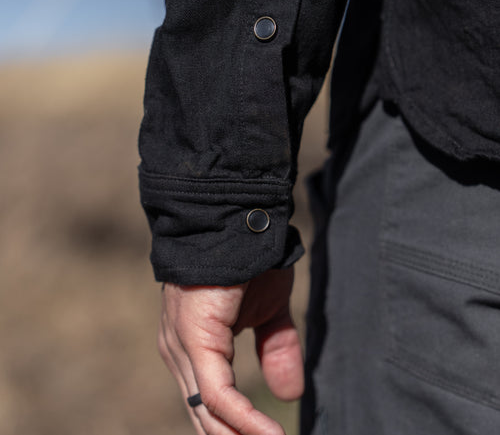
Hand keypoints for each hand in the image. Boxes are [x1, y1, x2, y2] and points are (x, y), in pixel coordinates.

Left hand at [158, 267, 303, 434]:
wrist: (242, 225)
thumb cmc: (250, 260)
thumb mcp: (270, 312)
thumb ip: (276, 349)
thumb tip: (289, 395)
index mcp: (193, 345)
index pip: (208, 404)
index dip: (237, 429)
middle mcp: (180, 351)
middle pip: (205, 417)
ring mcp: (182, 347)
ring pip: (208, 413)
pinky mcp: (194, 339)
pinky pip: (217, 394)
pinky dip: (244, 420)